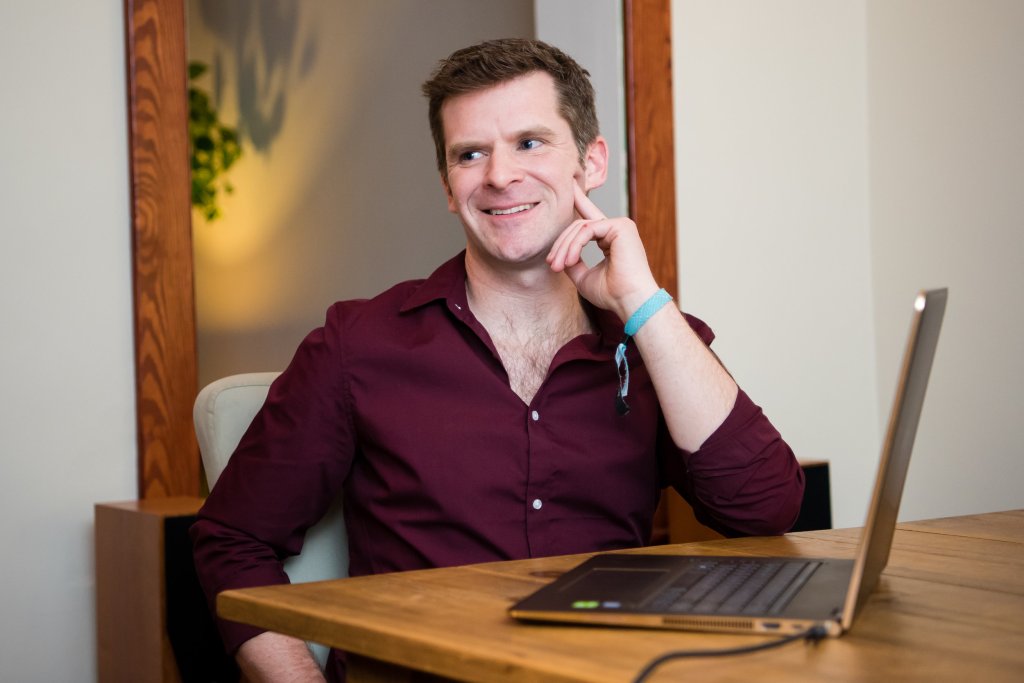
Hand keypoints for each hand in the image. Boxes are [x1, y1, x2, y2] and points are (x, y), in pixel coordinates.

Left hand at [547, 183, 658, 321]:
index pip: (589, 218)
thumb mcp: (583, 276)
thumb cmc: (612, 294)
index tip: (568, 187)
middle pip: (578, 225)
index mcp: (610, 238)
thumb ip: (572, 261)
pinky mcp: (621, 226)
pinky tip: (569, 260)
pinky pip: (587, 229)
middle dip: (560, 244)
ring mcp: (620, 225)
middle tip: (552, 264)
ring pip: (580, 227)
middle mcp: (616, 228)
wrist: (631, 302)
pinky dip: (575, 245)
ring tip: (558, 266)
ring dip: (565, 247)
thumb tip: (559, 254)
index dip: (578, 201)